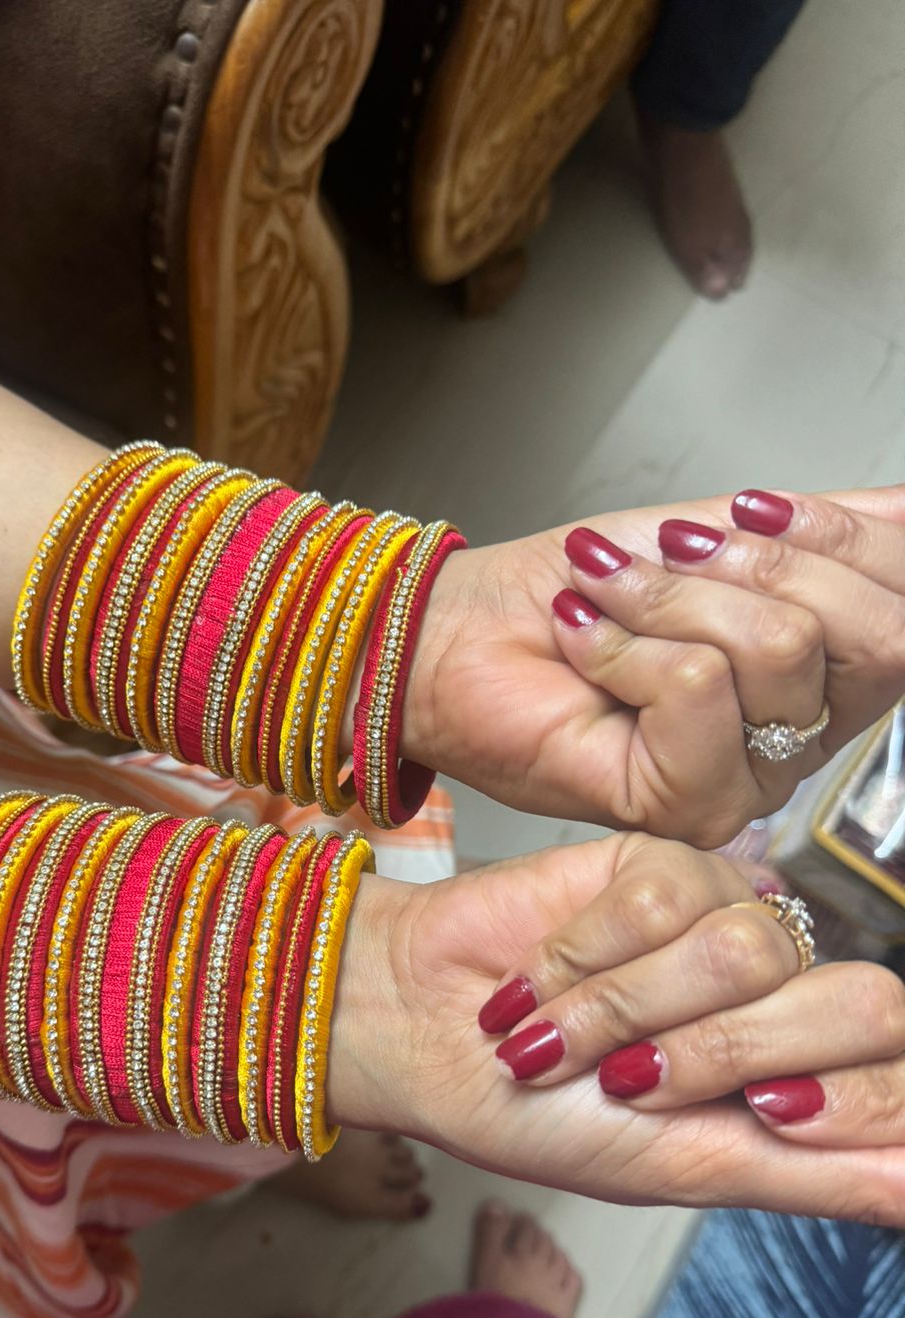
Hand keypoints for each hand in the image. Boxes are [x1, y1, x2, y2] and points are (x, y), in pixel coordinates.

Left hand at [404, 485, 904, 846]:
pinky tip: (586, 644)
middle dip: (762, 565)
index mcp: (827, 673)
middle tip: (671, 555)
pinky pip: (699, 685)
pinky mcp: (687, 803)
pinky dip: (626, 641)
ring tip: (610, 598)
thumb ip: (824, 531)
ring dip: (674, 597)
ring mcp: (752, 780)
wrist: (458, 635)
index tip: (752, 511)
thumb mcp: (715, 536)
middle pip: (880, 636)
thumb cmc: (570, 593)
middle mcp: (802, 737)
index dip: (844, 540)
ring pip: (784, 649)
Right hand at [475, 837, 904, 1161]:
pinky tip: (538, 981)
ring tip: (563, 1042)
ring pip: (748, 952)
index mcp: (806, 1074)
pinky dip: (583, 960)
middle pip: (856, 1002)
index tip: (764, 1115)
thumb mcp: (683, 1169)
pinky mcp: (662, 862)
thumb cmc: (538, 1116)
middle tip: (634, 1085)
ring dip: (629, 1015)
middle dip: (728, 1056)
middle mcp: (783, 992)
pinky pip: (662, 902)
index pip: (902, 1068)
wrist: (422, 1037)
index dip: (855, 1101)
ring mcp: (729, 918)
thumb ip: (816, 1178)